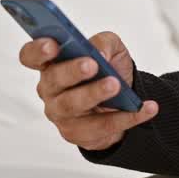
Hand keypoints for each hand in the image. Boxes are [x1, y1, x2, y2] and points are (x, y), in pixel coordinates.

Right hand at [19, 31, 158, 150]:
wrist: (124, 100)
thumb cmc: (108, 69)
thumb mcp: (111, 48)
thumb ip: (103, 43)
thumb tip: (99, 53)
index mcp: (51, 63)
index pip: (31, 56)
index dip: (37, 50)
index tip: (53, 45)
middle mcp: (50, 89)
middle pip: (53, 80)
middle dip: (72, 71)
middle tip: (92, 64)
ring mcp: (61, 114)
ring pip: (73, 105)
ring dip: (94, 94)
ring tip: (116, 85)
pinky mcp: (78, 134)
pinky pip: (102, 126)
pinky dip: (127, 117)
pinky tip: (147, 108)